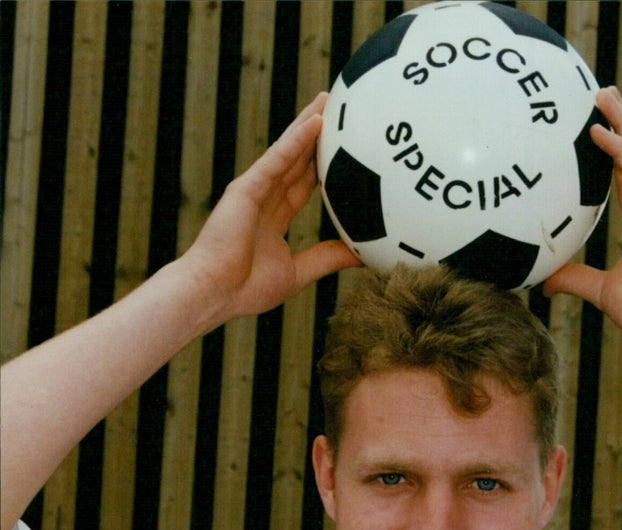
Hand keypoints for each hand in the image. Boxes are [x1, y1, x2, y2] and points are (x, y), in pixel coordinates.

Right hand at [179, 93, 360, 325]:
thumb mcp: (299, 272)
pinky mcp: (246, 188)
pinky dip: (297, 140)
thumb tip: (363, 254)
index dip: (322, 166)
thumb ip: (328, 258)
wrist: (214, 293)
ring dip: (308, 123)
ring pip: (288, 151)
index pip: (303, 184)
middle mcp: (263, 199)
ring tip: (329, 99)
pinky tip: (316, 121)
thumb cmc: (246, 289)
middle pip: (297, 159)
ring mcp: (254, 190)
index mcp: (272, 219)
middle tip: (339, 109)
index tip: (345, 149)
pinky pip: (277, 159)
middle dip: (316, 135)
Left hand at [543, 87, 621, 356]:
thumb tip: (546, 283)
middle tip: (603, 96)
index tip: (597, 134)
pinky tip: (599, 132)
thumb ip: (574, 280)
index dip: (614, 155)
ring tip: (603, 95)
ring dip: (621, 122)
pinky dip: (619, 150)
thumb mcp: (599, 290)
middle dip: (621, 125)